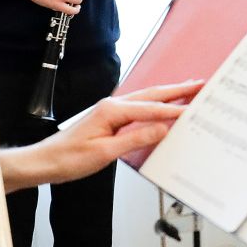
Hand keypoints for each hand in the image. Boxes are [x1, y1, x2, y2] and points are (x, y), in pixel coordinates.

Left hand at [19, 80, 202, 185]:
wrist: (46, 161)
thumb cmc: (69, 158)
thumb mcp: (105, 153)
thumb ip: (135, 138)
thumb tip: (161, 128)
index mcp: (112, 111)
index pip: (150, 109)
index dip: (174, 109)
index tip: (195, 107)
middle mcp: (112, 105)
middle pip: (151, 95)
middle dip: (177, 90)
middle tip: (200, 84)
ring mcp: (110, 111)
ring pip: (146, 99)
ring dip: (168, 94)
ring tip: (189, 89)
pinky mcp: (109, 119)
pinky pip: (138, 109)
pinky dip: (155, 105)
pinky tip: (163, 106)